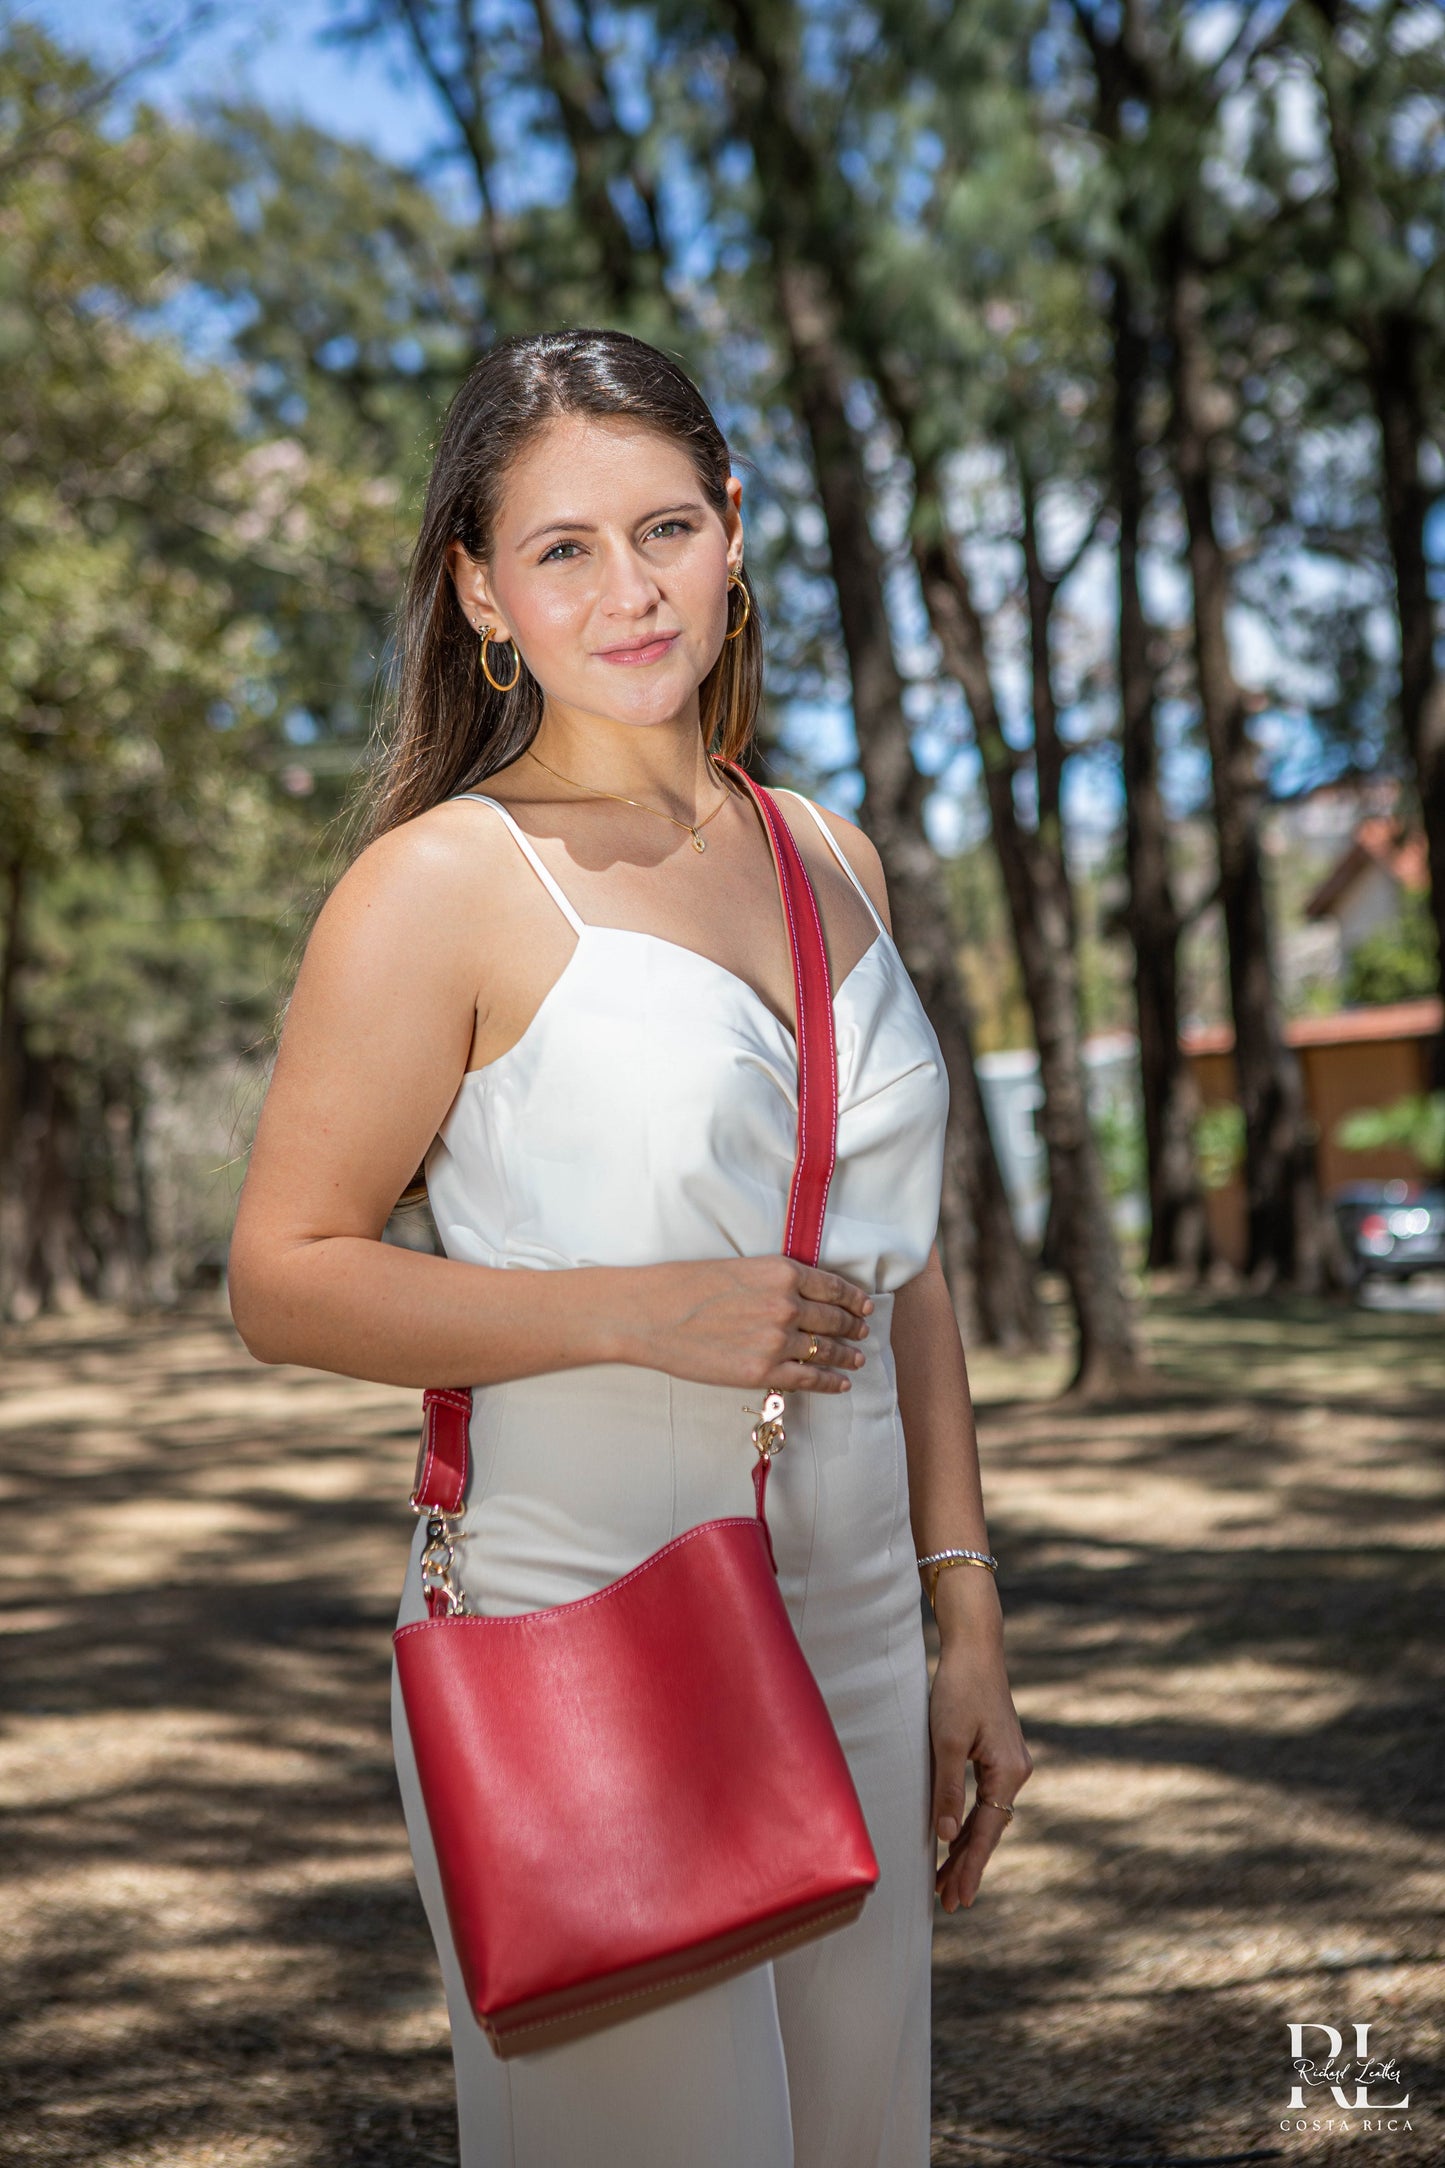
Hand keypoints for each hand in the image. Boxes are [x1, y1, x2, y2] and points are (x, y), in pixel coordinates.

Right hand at [622, 1254, 873, 1392]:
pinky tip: (840, 1383)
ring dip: (846, 1355)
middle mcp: (787, 1304)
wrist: (650, 1314)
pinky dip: (830, 1382)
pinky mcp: (762, 1370)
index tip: (863, 1306)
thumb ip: (773, 1282)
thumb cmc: (684, 1286)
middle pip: (834, 1318)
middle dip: (853, 1327)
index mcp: (782, 1272)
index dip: (853, 1298)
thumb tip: (797, 1298)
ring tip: (857, 1359)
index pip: (832, 1286)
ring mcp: (777, 1339)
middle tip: (863, 1332)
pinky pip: (809, 1378)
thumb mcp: (738, 1269)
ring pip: (826, 1349)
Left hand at [928, 1638, 1032, 1912]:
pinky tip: (954, 1839)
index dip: (970, 1867)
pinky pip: (984, 1800)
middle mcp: (1016, 1772)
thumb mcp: (946, 1741)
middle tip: (948, 1903)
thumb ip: (947, 1790)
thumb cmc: (958, 1689)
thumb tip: (945, 1837)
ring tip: (944, 1881)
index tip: (958, 1899)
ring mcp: (1010, 1764)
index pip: (987, 1832)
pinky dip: (969, 1822)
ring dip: (966, 1846)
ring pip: (987, 1817)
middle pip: (990, 1830)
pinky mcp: (998, 1755)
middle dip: (967, 1865)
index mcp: (1009, 1772)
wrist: (975, 1648)